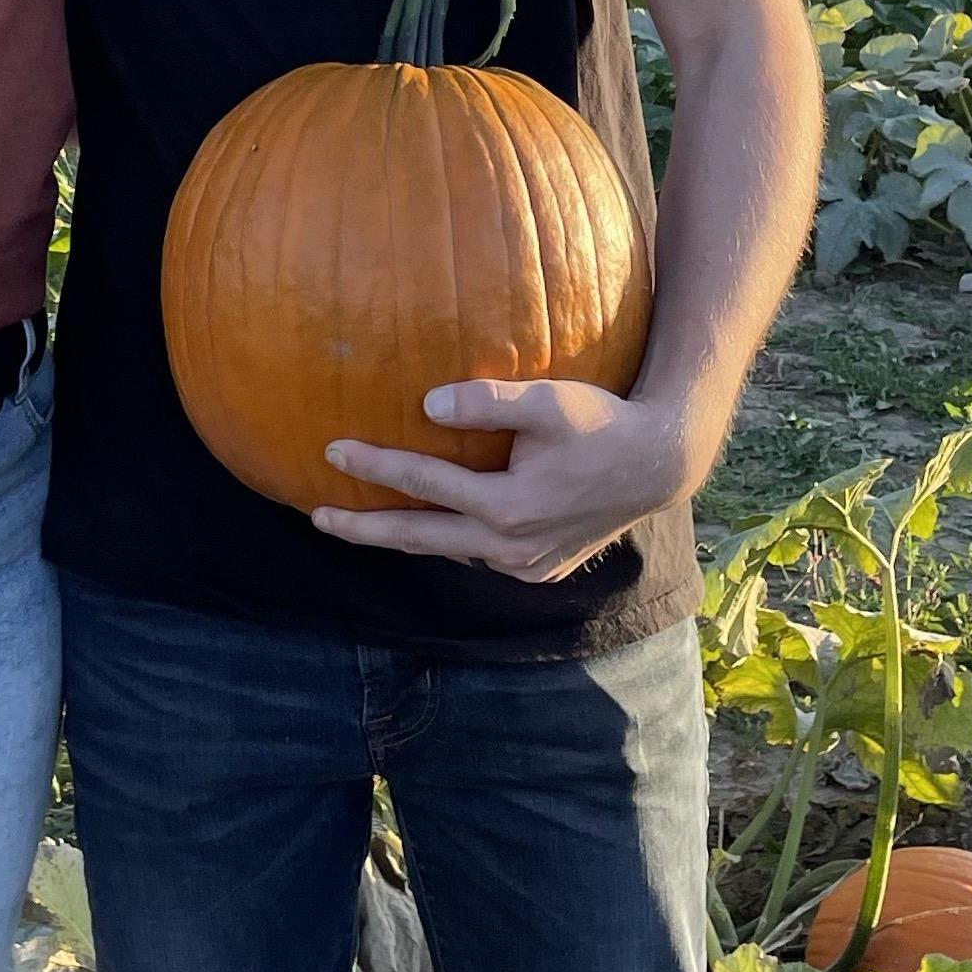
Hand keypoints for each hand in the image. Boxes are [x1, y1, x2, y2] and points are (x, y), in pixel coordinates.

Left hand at [308, 375, 702, 582]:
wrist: (655, 466)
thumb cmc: (600, 423)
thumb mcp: (549, 400)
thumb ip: (488, 402)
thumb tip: (426, 405)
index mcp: (508, 508)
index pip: (424, 484)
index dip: (375, 466)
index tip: (332, 451)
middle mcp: (510, 547)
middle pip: (419, 537)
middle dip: (364, 528)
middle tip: (316, 518)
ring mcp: (524, 566)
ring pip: (447, 550)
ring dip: (401, 537)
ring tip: (359, 523)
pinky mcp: (538, 571)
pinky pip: (477, 555)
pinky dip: (445, 541)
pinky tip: (425, 526)